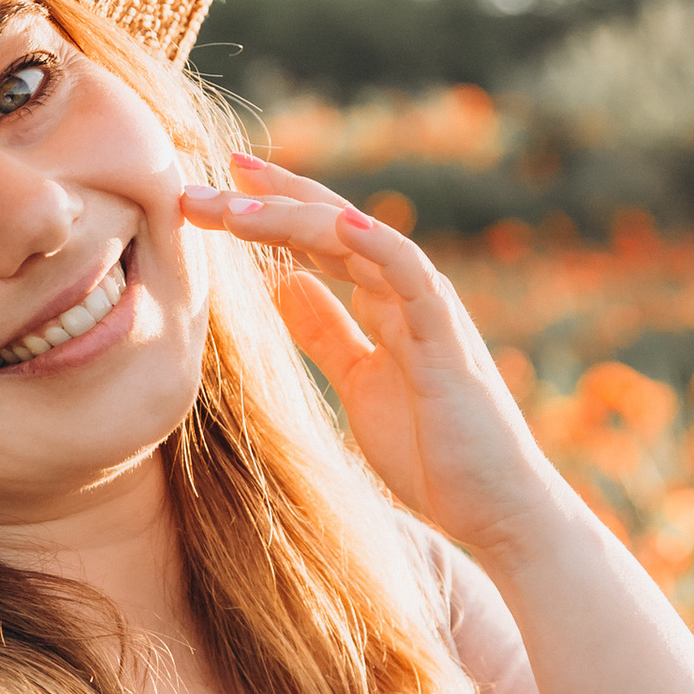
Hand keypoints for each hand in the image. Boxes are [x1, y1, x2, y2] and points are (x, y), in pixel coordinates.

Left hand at [180, 153, 574, 571]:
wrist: (493, 507)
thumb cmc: (432, 449)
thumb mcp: (358, 382)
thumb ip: (327, 332)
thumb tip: (283, 283)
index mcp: (383, 303)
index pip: (319, 240)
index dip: (268, 210)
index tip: (210, 190)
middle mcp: (405, 294)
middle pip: (330, 228)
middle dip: (266, 203)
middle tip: (199, 186)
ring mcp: (428, 312)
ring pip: (361, 243)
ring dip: (299, 218)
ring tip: (238, 205)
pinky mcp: (447, 344)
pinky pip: (415, 281)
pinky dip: (381, 247)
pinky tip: (340, 224)